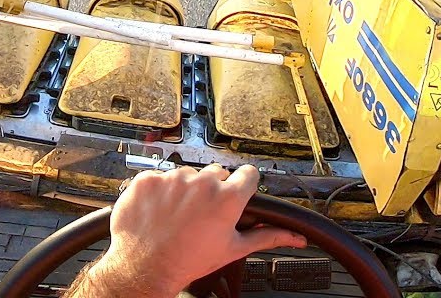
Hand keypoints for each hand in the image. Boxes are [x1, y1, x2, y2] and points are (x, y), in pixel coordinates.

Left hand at [72, 165, 306, 297]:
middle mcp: (202, 182)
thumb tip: (295, 237)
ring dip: (184, 189)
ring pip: (187, 175)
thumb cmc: (189, 260)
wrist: (145, 267)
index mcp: (227, 198)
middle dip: (212, 189)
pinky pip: (160, 177)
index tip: (236, 192)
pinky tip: (159, 211)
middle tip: (202, 213)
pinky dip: (159, 191)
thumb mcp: (232, 249)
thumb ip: (266, 237)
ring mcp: (172, 179)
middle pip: (216, 173)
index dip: (243, 185)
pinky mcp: (149, 178)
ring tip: (177, 215)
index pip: (247, 174)